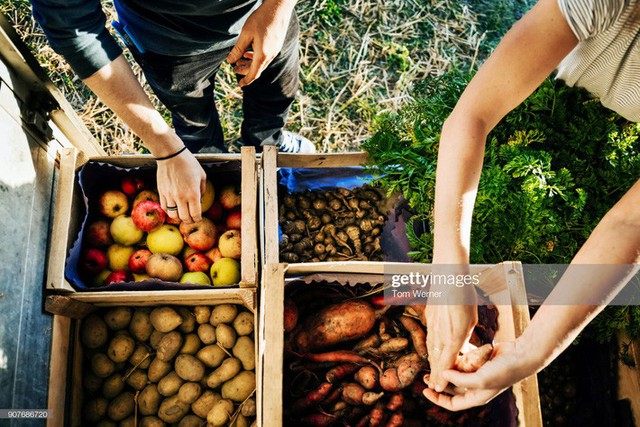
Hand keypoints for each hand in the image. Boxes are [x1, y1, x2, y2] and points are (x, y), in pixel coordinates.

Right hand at [156, 149, 206, 223]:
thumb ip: (202, 190)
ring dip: (178, 218)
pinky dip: (169, 211)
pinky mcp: (162, 193)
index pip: (195, 214)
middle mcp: (181, 198)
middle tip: (191, 220)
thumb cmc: (188, 163)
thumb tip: (200, 200)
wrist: (171, 156)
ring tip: (181, 215)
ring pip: (173, 215)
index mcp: (193, 194)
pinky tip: (173, 208)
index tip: (198, 219)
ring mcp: (170, 196)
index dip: (197, 219)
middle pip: (185, 218)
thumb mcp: (202, 175)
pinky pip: (165, 208)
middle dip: (189, 221)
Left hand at [226, 0, 293, 86]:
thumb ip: (238, 49)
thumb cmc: (262, 18)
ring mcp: (275, 50)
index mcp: (263, 55)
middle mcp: (271, 55)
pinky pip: (265, 56)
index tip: (240, 85)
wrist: (279, 7)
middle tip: (234, 69)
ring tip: (240, 60)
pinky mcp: (276, 45)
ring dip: (250, 63)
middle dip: (245, 70)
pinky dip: (256, 57)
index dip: (246, 80)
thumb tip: (230, 61)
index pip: (254, 73)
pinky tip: (249, 52)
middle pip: (257, 69)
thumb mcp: (246, 34)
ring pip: (261, 62)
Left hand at [423, 341, 534, 410]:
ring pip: (456, 372)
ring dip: (446, 367)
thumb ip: (460, 380)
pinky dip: (457, 356)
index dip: (438, 399)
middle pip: (452, 388)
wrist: (521, 355)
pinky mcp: (479, 361)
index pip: (453, 404)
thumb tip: (443, 375)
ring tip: (434, 361)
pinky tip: (449, 350)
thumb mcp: (481, 380)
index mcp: (477, 397)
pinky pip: (464, 359)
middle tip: (425, 375)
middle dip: (439, 382)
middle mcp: (476, 387)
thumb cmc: (504, 371)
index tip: (425, 390)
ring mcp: (478, 373)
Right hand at [425, 268, 477, 393]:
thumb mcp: (471, 319)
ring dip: (432, 362)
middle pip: (436, 360)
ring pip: (430, 349)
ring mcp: (432, 325)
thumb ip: (465, 335)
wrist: (448, 277)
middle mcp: (440, 334)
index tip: (439, 389)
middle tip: (433, 387)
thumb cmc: (464, 296)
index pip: (446, 364)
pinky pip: (429, 337)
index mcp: (454, 337)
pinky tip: (431, 352)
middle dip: (435, 375)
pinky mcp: (429, 317)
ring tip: (432, 374)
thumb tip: (462, 345)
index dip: (443, 378)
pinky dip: (430, 347)